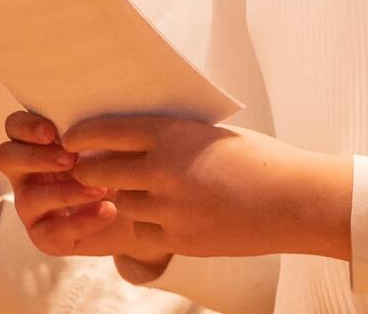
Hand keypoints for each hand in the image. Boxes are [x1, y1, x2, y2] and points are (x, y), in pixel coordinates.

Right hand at [0, 111, 142, 260]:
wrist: (142, 208)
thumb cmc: (124, 165)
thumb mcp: (115, 142)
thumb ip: (100, 129)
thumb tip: (100, 121)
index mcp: (39, 144)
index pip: (15, 127)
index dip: (26, 126)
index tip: (51, 131)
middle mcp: (28, 173)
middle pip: (6, 158)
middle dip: (35, 157)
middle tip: (71, 159)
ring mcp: (32, 206)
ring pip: (28, 198)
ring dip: (65, 192)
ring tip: (101, 189)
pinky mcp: (45, 236)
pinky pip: (51, 232)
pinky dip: (81, 221)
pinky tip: (108, 211)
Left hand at [13, 113, 351, 261]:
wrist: (296, 200)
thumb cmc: (261, 160)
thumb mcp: (213, 135)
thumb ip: (172, 137)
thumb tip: (128, 141)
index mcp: (173, 134)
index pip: (105, 131)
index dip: (80, 135)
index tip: (71, 140)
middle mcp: (163, 169)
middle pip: (95, 171)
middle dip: (89, 172)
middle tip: (92, 171)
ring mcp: (168, 207)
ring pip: (120, 203)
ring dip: (128, 199)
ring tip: (154, 193)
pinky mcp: (177, 237)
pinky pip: (142, 231)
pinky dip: (151, 224)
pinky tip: (174, 215)